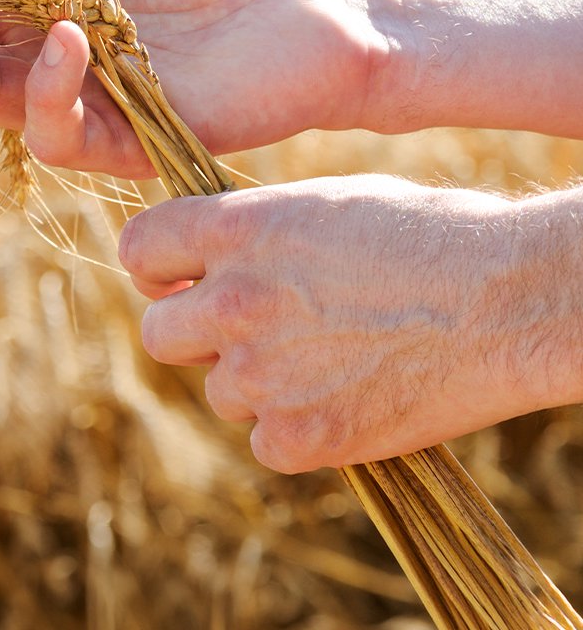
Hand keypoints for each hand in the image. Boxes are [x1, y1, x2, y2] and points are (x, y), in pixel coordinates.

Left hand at [120, 176, 575, 471]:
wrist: (506, 299)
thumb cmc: (423, 235)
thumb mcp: (319, 203)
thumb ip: (247, 232)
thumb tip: (202, 260)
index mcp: (236, 228)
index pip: (138, 249)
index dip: (155, 268)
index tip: (178, 280)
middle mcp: (234, 299)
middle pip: (158, 335)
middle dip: (192, 333)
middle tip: (247, 330)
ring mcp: (262, 372)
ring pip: (218, 390)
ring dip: (255, 381)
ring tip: (326, 356)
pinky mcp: (300, 436)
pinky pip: (264, 441)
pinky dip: (295, 429)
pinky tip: (345, 396)